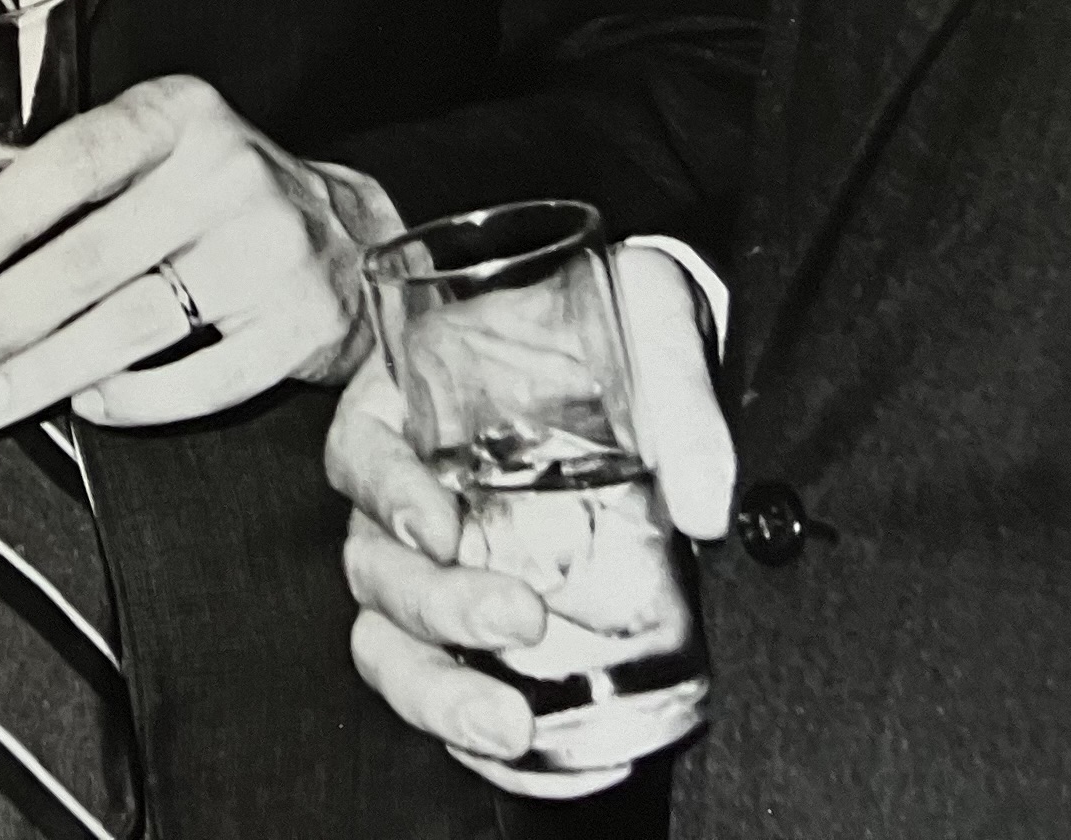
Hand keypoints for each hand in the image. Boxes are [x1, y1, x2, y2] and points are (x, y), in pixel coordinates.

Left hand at [0, 73, 388, 432]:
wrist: (353, 236)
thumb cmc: (220, 195)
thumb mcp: (153, 152)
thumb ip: (59, 179)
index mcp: (179, 115)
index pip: (74, 161)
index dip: (0, 218)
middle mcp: (229, 174)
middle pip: (92, 257)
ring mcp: (271, 251)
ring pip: (134, 323)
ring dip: (44, 371)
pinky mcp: (300, 325)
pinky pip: (201, 379)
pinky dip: (135, 399)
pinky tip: (88, 404)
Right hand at [326, 249, 733, 797]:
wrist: (640, 356)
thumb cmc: (615, 319)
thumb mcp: (649, 309)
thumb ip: (678, 384)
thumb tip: (708, 503)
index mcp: (410, 405)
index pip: (362, 453)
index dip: (387, 494)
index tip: (442, 527)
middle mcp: (407, 493)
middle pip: (373, 566)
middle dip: (435, 610)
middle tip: (518, 621)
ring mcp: (437, 566)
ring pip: (389, 641)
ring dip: (438, 691)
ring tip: (512, 725)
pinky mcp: (478, 621)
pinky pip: (449, 682)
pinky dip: (473, 732)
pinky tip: (534, 760)